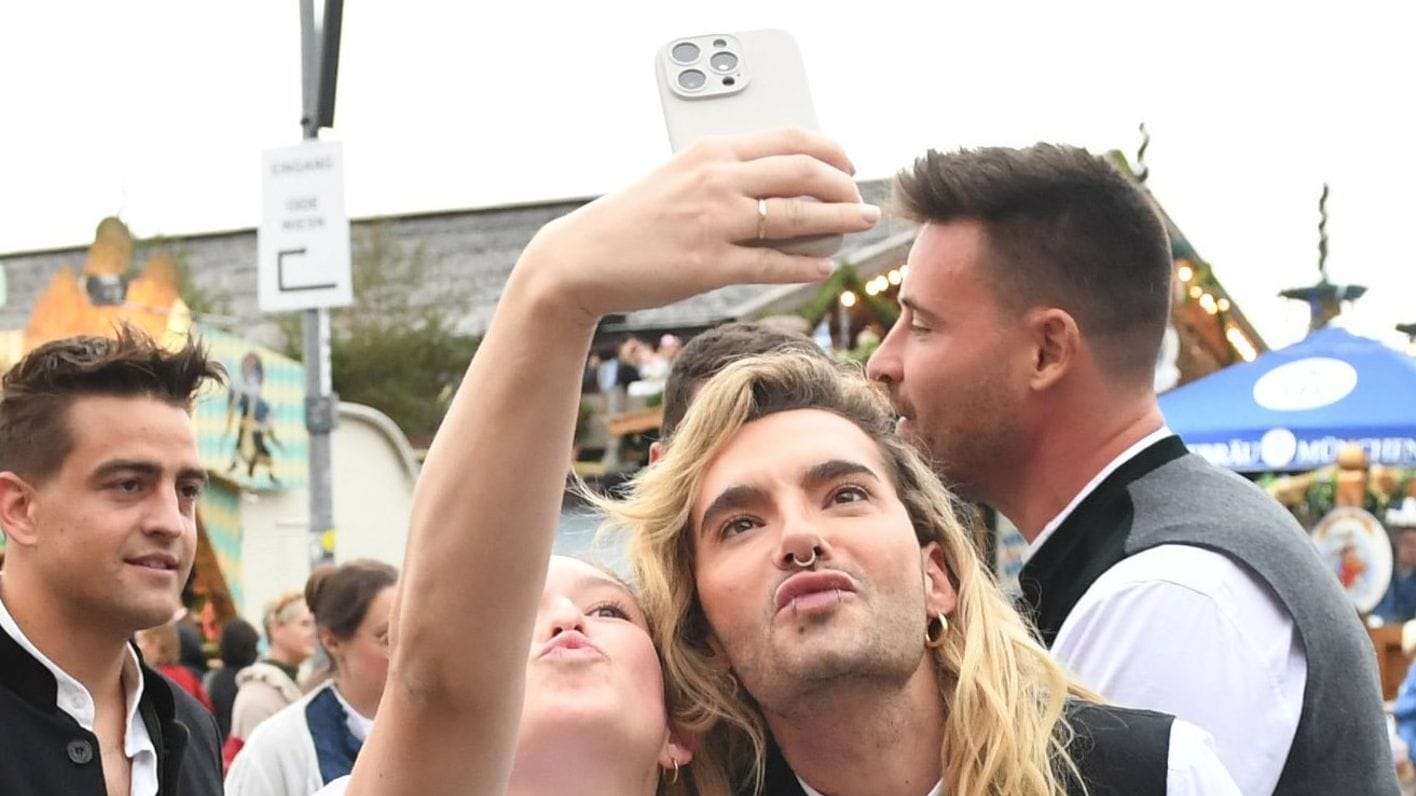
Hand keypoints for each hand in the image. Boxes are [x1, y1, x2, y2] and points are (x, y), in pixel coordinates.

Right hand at [512, 128, 879, 323]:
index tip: (848, 164)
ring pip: (796, 216)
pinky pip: (772, 264)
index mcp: (710, 153)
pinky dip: (805, 264)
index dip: (829, 150)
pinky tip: (823, 266)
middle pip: (803, 172)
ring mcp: (713, 223)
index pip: (787, 139)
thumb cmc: (629, 222)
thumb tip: (769, 183)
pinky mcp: (708, 266)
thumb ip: (720, 175)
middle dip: (844, 186)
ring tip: (861, 225)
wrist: (581, 258)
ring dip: (839, 220)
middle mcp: (716, 180)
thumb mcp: (676, 179)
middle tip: (863, 201)